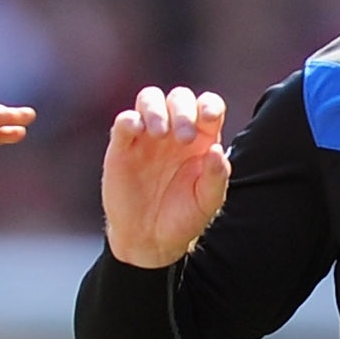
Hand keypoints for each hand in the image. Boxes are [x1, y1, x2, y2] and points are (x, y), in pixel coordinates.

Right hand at [103, 86, 229, 267]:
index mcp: (201, 139)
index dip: (209, 105)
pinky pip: (124, 121)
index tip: (209, 118)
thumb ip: (217, 177)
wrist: (149, 241)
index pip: (207, 106)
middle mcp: (174, 131)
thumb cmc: (183, 219)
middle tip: (184, 138)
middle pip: (179, 98)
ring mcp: (147, 137)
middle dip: (183, 111)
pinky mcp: (122, 147)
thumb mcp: (207, 203)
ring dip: (155, 109)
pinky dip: (130, 119)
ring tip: (158, 132)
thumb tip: (217, 150)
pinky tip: (137, 131)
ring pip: (150, 99)